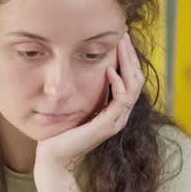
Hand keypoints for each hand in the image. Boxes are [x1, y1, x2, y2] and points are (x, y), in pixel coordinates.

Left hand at [34, 33, 145, 174]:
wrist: (54, 157)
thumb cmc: (61, 132)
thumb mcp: (75, 105)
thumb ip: (84, 91)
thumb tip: (83, 68)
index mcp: (114, 109)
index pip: (130, 79)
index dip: (128, 58)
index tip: (121, 37)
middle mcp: (120, 114)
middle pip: (136, 79)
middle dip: (130, 55)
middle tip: (124, 34)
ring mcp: (116, 120)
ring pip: (133, 86)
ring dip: (128, 63)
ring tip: (121, 45)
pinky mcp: (108, 126)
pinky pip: (121, 100)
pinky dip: (117, 83)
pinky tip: (110, 70)